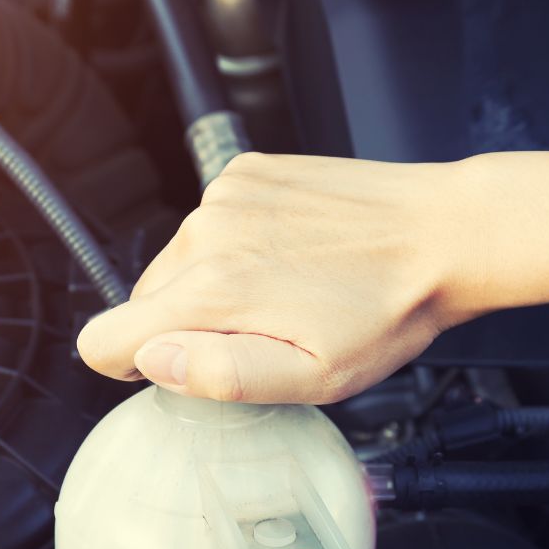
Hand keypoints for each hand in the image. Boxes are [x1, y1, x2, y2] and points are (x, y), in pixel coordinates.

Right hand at [76, 151, 495, 403]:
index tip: (181, 366)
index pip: (106, 339)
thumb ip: (222, 374)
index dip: (132, 366)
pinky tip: (290, 254)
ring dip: (215, 283)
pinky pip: (211, 223)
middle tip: (260, 333)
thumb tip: (153, 360)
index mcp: (214, 290)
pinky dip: (237, 243)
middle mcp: (206, 232)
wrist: (442, 234)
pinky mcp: (246, 172)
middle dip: (187, 325)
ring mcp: (225, 195)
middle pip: (145, 301)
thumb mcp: (313, 376)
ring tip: (285, 290)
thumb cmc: (387, 311)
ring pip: (179, 261)